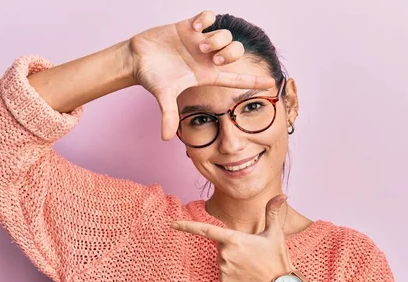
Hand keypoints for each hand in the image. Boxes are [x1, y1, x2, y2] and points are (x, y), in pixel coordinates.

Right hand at [127, 10, 275, 139]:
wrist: (136, 59)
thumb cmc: (151, 78)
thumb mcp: (162, 96)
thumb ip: (168, 115)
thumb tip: (166, 138)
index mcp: (206, 75)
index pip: (236, 79)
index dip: (253, 80)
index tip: (271, 82)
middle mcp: (207, 58)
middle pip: (236, 52)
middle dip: (230, 52)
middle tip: (211, 56)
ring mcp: (200, 41)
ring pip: (225, 34)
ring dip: (214, 38)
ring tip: (197, 44)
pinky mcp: (190, 26)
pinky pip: (208, 16)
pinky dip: (205, 19)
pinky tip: (195, 26)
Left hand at [170, 195, 291, 281]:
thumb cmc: (278, 258)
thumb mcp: (275, 233)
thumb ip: (272, 211)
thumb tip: (283, 194)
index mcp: (234, 239)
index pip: (205, 229)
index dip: (186, 226)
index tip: (171, 223)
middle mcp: (225, 254)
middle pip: (221, 243)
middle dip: (233, 244)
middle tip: (253, 252)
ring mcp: (223, 269)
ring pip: (222, 257)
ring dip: (233, 258)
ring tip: (252, 264)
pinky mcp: (224, 281)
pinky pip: (224, 271)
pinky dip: (233, 271)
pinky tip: (247, 274)